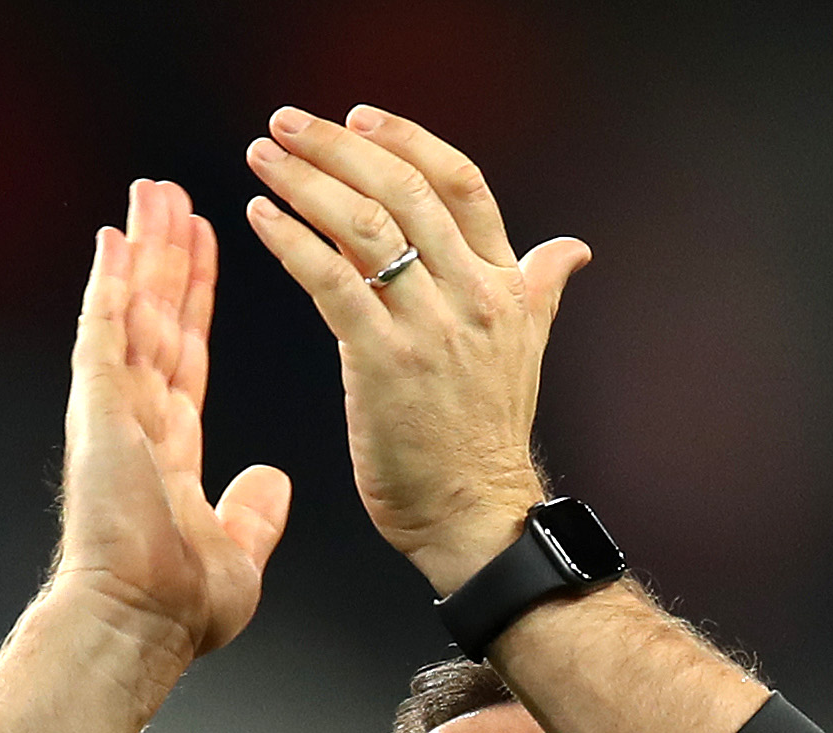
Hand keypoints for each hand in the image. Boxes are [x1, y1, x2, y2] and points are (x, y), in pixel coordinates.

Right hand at [52, 181, 292, 661]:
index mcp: (169, 446)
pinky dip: (109, 288)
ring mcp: (115, 412)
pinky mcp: (100, 414)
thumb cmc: (179, 609)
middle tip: (172, 196)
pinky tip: (115, 240)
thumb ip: (252, 512)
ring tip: (152, 195)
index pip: (187, 353)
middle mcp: (138, 419)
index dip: (195, 299)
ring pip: (132, 312)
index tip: (206, 247)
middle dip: (168, 256)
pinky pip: (105, 336)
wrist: (140, 627)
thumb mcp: (236, 551)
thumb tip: (273, 481)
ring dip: (143, 252)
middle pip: (157, 317)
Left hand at [246, 106, 590, 592]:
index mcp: (505, 286)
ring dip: (303, 181)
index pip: (460, 184)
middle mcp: (472, 296)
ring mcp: (429, 329)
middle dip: (337, 146)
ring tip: (262, 159)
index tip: (358, 117)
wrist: (477, 515)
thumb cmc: (485, 439)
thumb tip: (570, 248)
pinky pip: (331, 281)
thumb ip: (538, 288)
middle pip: (404, 191)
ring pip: (364, 226)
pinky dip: (290, 241)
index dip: (407, 141)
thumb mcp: (525, 350)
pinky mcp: (383, 362)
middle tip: (286, 124)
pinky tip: (261, 217)